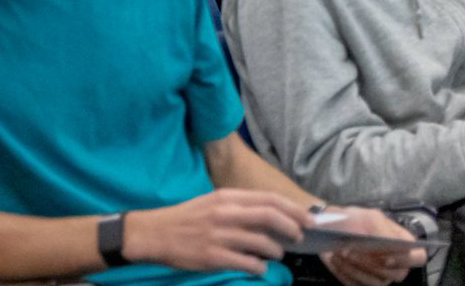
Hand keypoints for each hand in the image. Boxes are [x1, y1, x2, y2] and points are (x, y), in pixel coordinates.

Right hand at [124, 189, 308, 276]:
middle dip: (291, 226)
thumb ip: (239, 206)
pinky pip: (245, 262)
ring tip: (279, 253)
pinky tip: (259, 268)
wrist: (157, 232)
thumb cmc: (188, 217)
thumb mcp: (214, 202)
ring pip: (260, 242)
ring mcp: (220, 234)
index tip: (306, 217)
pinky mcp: (213, 256)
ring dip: (276, 249)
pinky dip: (258, 267)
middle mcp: (226, 212)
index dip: (291, 208)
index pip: (268, 198)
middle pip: (269, 216)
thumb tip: (270, 215)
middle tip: (300, 235)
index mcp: (227, 196)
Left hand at [319, 208, 424, 285]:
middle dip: (371, 263)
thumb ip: (383, 229)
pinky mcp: (363, 284)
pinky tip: (335, 259)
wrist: (331, 228)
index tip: (386, 257)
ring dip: (355, 268)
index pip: (418, 257)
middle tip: (350, 250)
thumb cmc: (354, 220)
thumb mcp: (370, 216)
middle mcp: (395, 264)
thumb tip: (393, 245)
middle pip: (396, 275)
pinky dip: (345, 273)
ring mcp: (380, 277)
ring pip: (375, 283)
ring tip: (338, 252)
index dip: (406, 260)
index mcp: (402, 244)